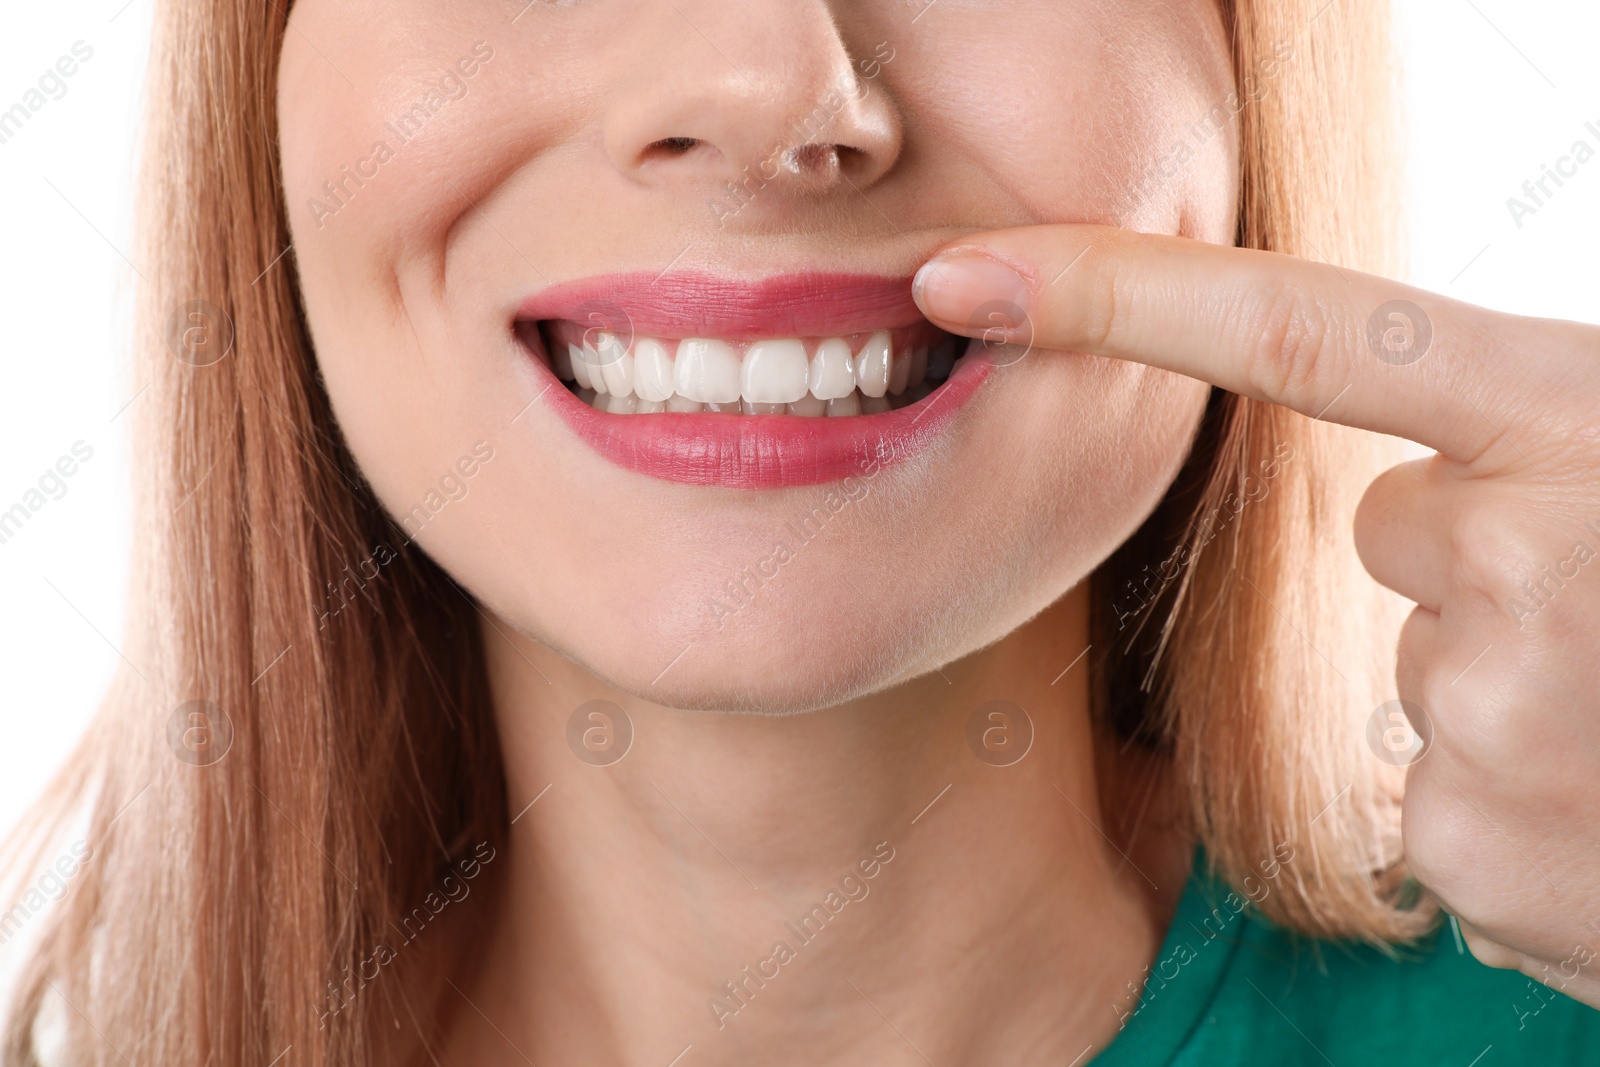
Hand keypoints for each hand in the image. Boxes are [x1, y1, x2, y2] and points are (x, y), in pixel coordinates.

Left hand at [912, 224, 1599, 1007]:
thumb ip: (1536, 452)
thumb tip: (1411, 502)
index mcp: (1582, 420)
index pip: (1300, 328)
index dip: (1119, 293)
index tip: (966, 275)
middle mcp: (1530, 551)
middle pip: (1388, 531)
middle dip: (1486, 568)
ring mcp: (1492, 711)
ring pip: (1416, 670)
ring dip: (1515, 700)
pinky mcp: (1473, 850)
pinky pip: (1429, 799)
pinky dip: (1514, 814)